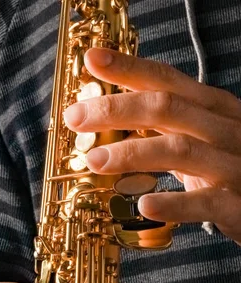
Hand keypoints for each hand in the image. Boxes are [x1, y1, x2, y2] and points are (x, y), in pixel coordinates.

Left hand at [63, 48, 240, 244]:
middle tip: (76, 118)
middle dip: (116, 109)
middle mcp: (224, 129)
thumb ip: (162, 126)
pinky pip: (204, 202)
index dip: (129, 68)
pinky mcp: (237, 203)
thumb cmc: (228, 169)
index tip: (92, 61)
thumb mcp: (198, 138)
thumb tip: (111, 113)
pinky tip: (145, 204)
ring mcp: (232, 165)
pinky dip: (173, 203)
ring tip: (95, 162)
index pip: (167, 80)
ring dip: (133, 153)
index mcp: (212, 109)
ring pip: (180, 149)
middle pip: (166, 108)